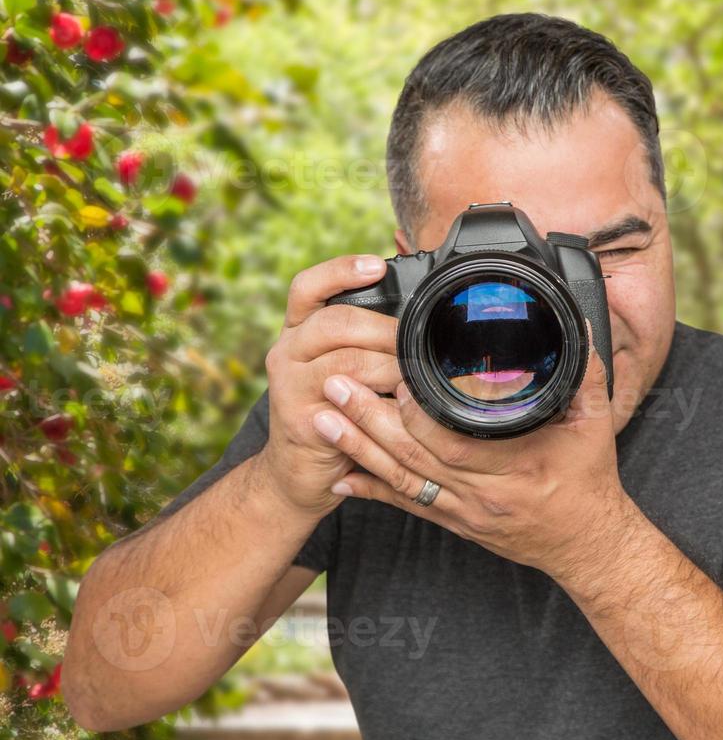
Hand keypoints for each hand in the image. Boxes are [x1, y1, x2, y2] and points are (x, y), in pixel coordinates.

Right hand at [256, 254, 402, 513]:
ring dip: (391, 366)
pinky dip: (380, 401)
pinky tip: (400, 404)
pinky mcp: (301, 420)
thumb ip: (365, 343)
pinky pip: (347, 402)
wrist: (298, 474)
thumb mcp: (345, 370)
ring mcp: (289, 386)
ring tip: (416, 376)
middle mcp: (287, 352)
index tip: (376, 265)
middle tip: (418, 342)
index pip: (308, 287)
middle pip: (336, 321)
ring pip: (347, 360)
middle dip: (385, 329)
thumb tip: (419, 319)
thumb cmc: (336, 414)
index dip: (340, 271)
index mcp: (299, 332)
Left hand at [311, 334, 637, 581]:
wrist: (588, 544)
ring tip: (322, 420)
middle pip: (411, 457)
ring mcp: (464, 512)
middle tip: (334, 385)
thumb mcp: (595, 424)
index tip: (393, 378)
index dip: (416, 412)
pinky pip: (406, 506)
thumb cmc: (591, 482)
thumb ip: (584, 374)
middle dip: (367, 420)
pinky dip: (370, 491)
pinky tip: (340, 479)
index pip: (451, 440)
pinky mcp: (455, 524)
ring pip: (399, 481)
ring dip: (357, 449)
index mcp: (513, 467)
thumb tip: (578, 325)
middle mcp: (481, 494)